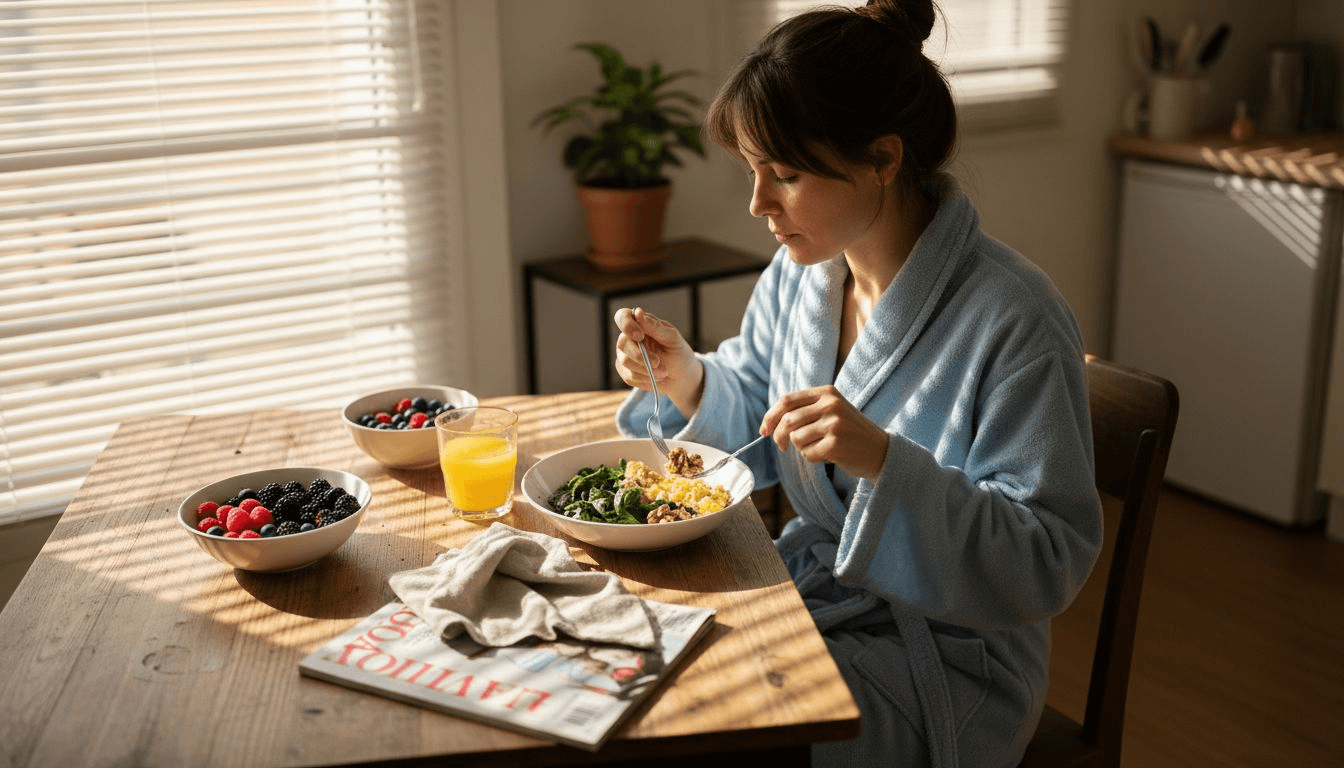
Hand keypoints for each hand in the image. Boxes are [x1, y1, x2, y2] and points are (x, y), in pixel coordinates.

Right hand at [613, 307, 704, 415]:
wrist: (681, 377)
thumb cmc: (678, 353)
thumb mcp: (672, 338)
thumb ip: (655, 327)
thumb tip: (638, 312)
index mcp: (640, 324)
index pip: (622, 317)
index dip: (627, 325)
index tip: (640, 335)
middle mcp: (629, 338)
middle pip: (622, 343)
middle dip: (641, 355)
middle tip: (658, 362)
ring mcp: (625, 355)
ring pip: (624, 361)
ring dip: (646, 369)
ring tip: (663, 372)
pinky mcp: (625, 371)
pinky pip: (628, 376)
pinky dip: (644, 378)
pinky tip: (655, 378)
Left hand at [760, 385, 888, 480]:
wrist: (881, 451)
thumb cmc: (849, 432)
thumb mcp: (831, 411)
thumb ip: (804, 410)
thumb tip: (768, 424)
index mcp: (827, 392)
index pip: (787, 400)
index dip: (770, 416)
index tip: (763, 430)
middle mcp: (831, 405)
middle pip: (788, 420)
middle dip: (779, 436)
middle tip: (782, 446)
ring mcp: (834, 424)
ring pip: (796, 438)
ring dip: (801, 448)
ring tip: (818, 447)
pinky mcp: (836, 445)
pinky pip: (807, 454)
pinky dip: (812, 458)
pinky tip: (827, 455)